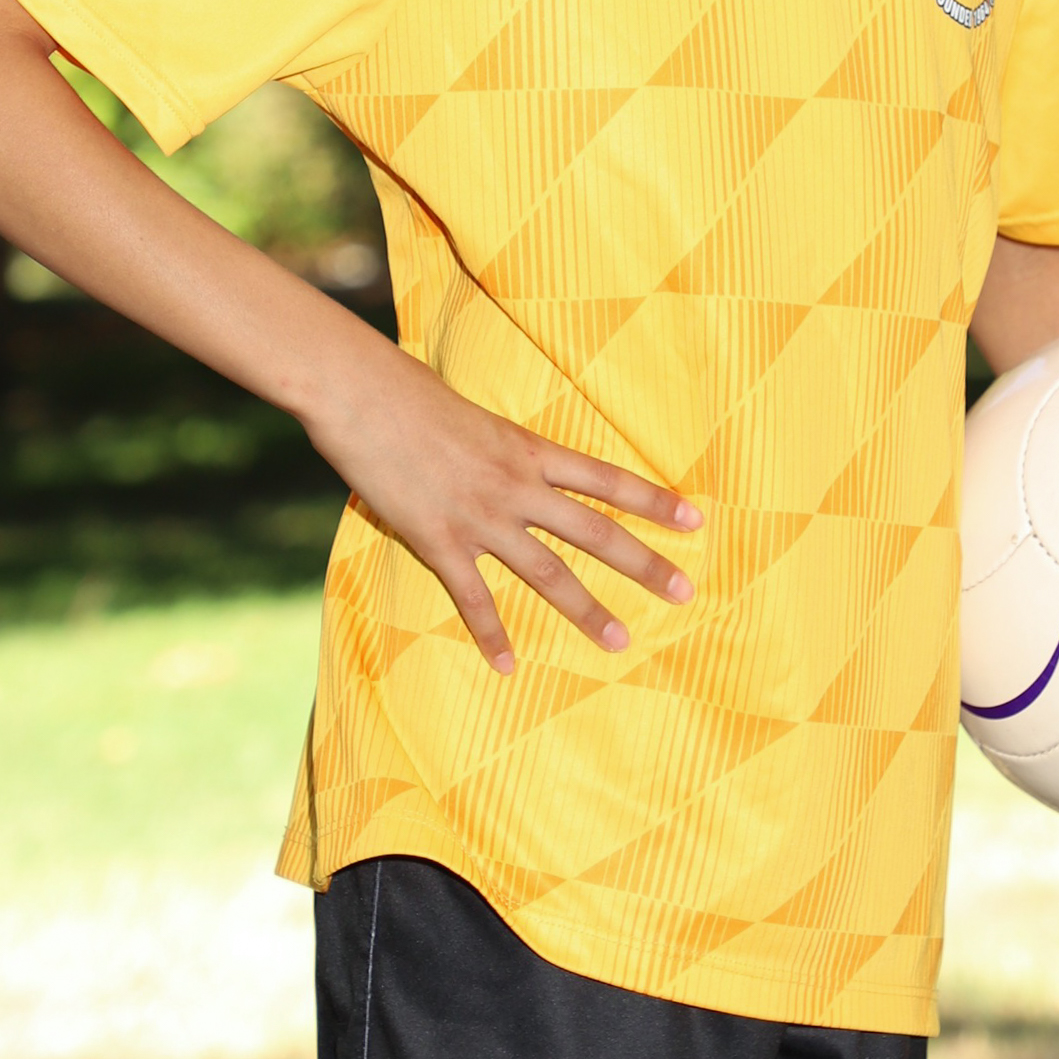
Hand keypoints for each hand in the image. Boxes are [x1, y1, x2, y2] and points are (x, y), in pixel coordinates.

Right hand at [315, 336, 700, 673]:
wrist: (363, 394)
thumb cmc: (411, 392)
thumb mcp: (475, 415)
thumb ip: (501, 449)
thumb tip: (511, 463)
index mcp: (530, 450)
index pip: (608, 479)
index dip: (654, 502)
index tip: (696, 521)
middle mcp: (517, 486)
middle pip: (595, 531)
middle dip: (644, 564)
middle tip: (685, 592)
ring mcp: (481, 517)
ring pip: (548, 573)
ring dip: (587, 610)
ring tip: (620, 641)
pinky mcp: (439, 541)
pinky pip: (474, 598)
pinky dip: (491, 635)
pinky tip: (507, 666)